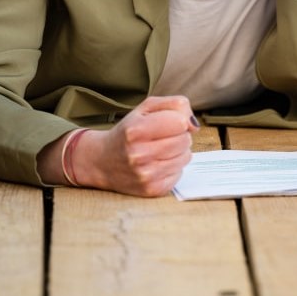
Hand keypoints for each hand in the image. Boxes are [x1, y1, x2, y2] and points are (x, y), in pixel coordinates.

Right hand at [69, 95, 198, 196]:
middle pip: (185, 140)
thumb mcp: (146, 108)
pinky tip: (157, 164)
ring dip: (178, 152)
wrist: (102, 162)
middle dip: (179, 136)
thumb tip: (194, 124)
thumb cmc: (129, 131)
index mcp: (135, 130)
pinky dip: (173, 167)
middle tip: (162, 137)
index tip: (167, 123)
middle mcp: (138, 154)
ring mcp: (146, 175)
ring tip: (159, 150)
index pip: (180, 122)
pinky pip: (180, 173)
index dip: (178, 120)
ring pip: (186, 157)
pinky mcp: (153, 189)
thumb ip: (176, 105)